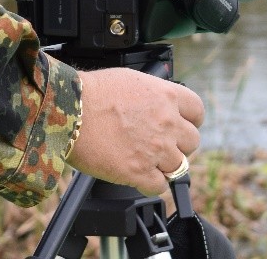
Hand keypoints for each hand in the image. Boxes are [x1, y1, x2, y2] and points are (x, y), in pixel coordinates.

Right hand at [65, 67, 204, 196]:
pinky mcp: (140, 172)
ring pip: (179, 166)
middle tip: (159, 144)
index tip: (181, 125)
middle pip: (192, 141)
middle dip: (177, 144)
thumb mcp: (131, 80)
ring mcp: (156, 149)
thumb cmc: (91, 92)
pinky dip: (151, 183)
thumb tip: (158, 106)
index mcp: (166, 96)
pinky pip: (160, 186)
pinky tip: (138, 175)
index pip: (197, 112)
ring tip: (145, 160)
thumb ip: (152, 95)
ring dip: (164, 165)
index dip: (189, 120)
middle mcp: (167, 122)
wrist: (69, 110)